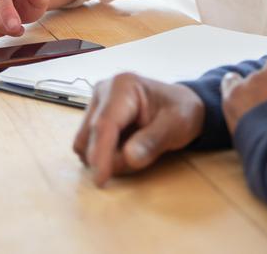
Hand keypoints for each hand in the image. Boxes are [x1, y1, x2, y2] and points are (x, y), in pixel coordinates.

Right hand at [73, 73, 204, 186]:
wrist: (180, 105)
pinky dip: (104, 156)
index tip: (100, 180)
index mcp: (123, 86)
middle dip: (109, 158)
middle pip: (90, 136)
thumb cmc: (181, 111)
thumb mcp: (177, 126)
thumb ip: (153, 141)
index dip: (101, 154)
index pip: (104, 124)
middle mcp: (103, 91)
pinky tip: (126, 149)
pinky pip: (88, 146)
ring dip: (106, 158)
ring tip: (137, 151)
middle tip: (140, 159)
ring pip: (85, 143)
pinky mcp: (92, 117)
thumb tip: (129, 158)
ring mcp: (95, 104)